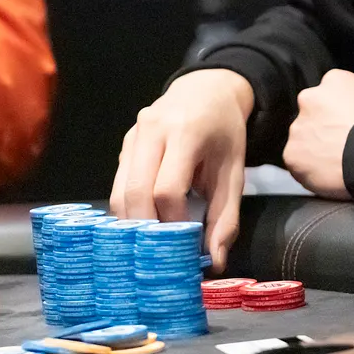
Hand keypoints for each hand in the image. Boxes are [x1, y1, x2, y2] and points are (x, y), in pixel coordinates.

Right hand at [110, 68, 251, 268]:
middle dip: (146, 230)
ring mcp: (133, 136)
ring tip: (153, 243)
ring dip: (132, 223)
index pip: (166, 190)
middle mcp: (152, 130)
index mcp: (185, 132)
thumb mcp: (234, 171)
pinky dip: (129, 209)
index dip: (173, 221)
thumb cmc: (224, 132)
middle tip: (162, 252)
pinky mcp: (125, 145)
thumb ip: (226, 217)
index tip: (186, 240)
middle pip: (135, 193)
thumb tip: (215, 262)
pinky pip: (118, 185)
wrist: (206, 91)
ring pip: (119, 192)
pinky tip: (146, 223)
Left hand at [282, 69, 353, 198]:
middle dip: (321, 131)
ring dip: (314, 151)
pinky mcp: (292, 154)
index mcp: (334, 81)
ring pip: (302, 141)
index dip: (336, 115)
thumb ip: (352, 104)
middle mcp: (310, 98)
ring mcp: (299, 127)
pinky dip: (310, 172)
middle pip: (310, 117)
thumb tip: (348, 118)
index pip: (327, 96)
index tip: (345, 127)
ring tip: (339, 163)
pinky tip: (331, 174)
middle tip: (341, 146)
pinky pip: (298, 165)